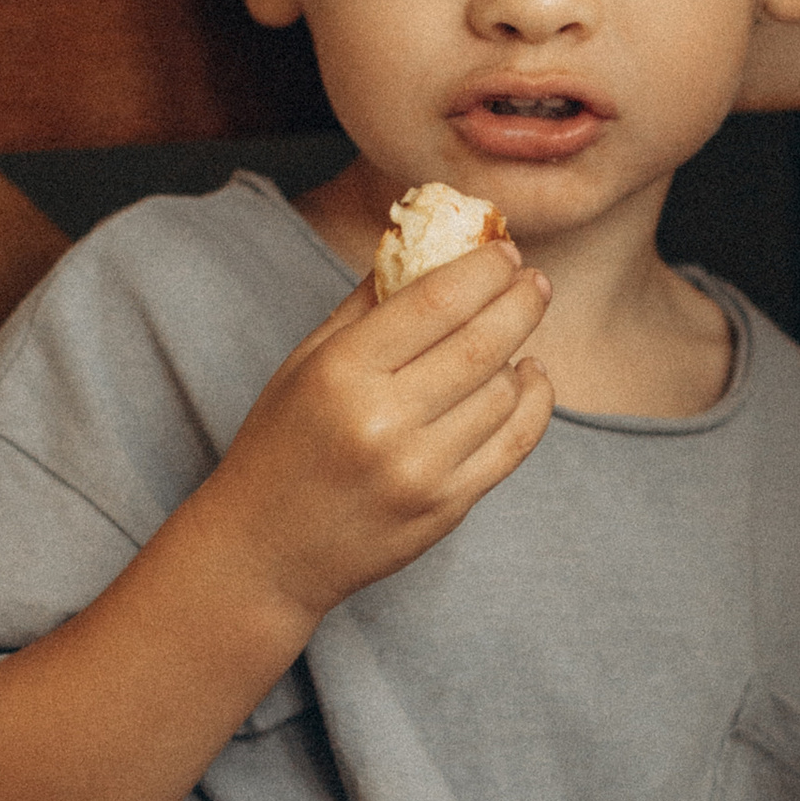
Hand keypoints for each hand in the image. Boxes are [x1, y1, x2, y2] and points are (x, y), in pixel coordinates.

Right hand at [200, 240, 553, 627]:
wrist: (263, 553)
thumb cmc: (280, 446)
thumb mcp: (303, 364)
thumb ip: (363, 305)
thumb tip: (423, 247)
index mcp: (341, 373)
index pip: (436, 302)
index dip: (483, 270)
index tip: (504, 251)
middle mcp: (383, 421)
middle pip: (482, 343)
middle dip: (520, 300)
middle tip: (536, 280)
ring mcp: (420, 470)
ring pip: (503, 392)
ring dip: (519, 353)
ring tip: (514, 335)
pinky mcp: (446, 508)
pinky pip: (514, 444)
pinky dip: (534, 404)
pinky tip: (530, 379)